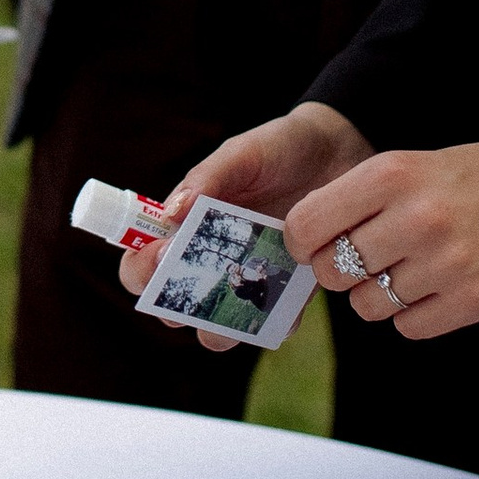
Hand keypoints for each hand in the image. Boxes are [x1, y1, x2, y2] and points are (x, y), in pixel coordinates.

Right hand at [126, 104, 372, 344]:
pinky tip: (287, 304)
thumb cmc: (278, 149)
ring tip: (237, 305)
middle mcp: (211, 262)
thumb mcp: (240, 155)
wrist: (337, 154)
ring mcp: (248, 282)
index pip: (145, 261)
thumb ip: (206, 179)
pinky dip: (277, 323)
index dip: (141, 270)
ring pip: (218, 329)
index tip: (159, 257)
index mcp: (187, 227)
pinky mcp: (289, 294)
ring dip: (220, 328)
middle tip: (196, 289)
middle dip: (174, 310)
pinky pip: (275, 324)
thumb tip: (170, 213)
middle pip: (173, 307)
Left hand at [281, 141, 478, 338]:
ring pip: (367, 306)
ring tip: (407, 267)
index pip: (306, 225)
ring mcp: (447, 263)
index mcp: (391, 174)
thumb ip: (353, 198)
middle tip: (361, 257)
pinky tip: (435, 285)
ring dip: (377, 294)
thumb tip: (298, 242)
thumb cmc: (465, 179)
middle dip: (337, 270)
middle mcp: (417, 218)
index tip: (312, 242)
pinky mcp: (474, 300)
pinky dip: (412, 314)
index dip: (301, 240)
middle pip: (330, 272)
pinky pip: (407, 327)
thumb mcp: (406, 165)